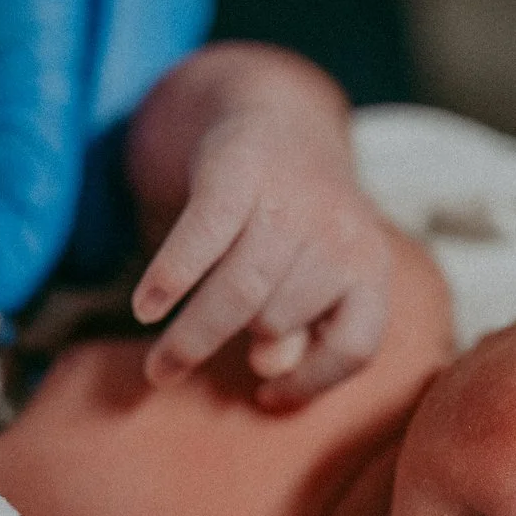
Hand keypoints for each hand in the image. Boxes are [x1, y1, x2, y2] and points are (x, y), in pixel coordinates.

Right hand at [129, 89, 393, 408]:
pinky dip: (171, 278)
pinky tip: (146, 309)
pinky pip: (202, 239)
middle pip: (281, 319)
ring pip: (242, 292)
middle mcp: (340, 233)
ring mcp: (292, 201)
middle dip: (232, 343)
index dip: (312, 382)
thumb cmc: (295, 223)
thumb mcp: (317, 276)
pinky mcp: (241, 171)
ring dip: (192, 336)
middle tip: (174, 370)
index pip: (356, 344)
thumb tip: (270, 367)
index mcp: (369, 267)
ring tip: (158, 367)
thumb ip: (304, 328)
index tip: (265, 399)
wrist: (281, 117)